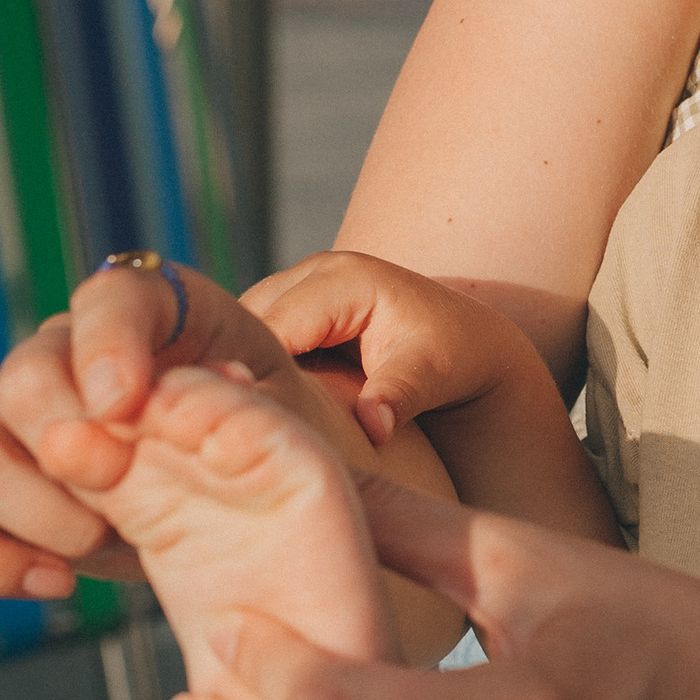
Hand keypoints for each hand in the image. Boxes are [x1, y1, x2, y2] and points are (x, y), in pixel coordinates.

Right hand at [0, 260, 311, 599]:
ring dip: (26, 503)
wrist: (297, 550)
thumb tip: (201, 398)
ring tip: (98, 549)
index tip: (126, 406)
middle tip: (113, 493)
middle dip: (59, 436)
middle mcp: (90, 365)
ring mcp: (39, 435)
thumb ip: (266, 410)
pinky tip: (49, 582)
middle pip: (25, 370)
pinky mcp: (10, 504)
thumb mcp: (333, 433)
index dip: (107, 342)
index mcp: (174, 321)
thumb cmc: (320, 479)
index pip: (114, 295)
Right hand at [244, 249, 529, 446]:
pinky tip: (253, 405)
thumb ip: (397, 395)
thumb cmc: (453, 356)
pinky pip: (254, 336)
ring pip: (243, 327)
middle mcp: (314, 271)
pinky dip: (251, 366)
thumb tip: (373, 428)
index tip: (242, 422)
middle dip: (235, 367)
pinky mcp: (295, 306)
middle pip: (246, 320)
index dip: (252, 372)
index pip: (274, 327)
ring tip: (237, 419)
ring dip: (240, 366)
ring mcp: (300, 285)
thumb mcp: (433, 373)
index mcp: (343, 279)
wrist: (468, 340)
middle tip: (231, 426)